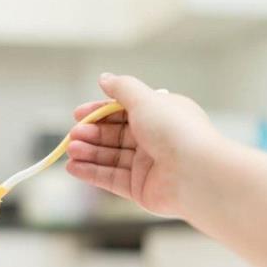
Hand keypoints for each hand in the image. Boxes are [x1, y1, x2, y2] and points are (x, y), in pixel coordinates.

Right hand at [65, 73, 220, 217]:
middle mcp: (154, 139)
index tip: (77, 115)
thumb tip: (104, 78)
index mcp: (160, 115)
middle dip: (91, 134)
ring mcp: (147, 165)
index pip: (122, 112)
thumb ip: (122, 88)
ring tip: (70, 151)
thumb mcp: (145, 100)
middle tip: (73, 135)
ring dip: (87, 153)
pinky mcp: (140, 188)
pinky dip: (91, 173)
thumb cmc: (175, 131)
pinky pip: (110, 178)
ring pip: (110, 157)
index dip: (99, 112)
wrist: (196, 174)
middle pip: (113, 135)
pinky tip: (73, 168)